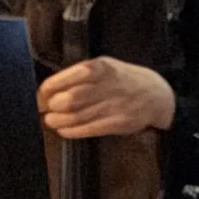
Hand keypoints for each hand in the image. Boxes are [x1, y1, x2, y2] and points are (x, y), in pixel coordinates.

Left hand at [38, 57, 174, 138]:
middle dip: (53, 106)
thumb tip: (49, 90)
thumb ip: (81, 76)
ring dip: (59, 120)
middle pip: (71, 98)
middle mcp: (107, 85)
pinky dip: (72, 131)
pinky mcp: (118, 123)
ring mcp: (114, 105)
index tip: (40, 95)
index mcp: (101, 67)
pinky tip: (64, 130)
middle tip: (45, 109)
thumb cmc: (123, 80)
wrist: (157, 95)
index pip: (68, 77)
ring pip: (78, 116)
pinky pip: (89, 129)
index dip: (49, 89)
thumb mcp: (106, 67)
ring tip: (51, 120)